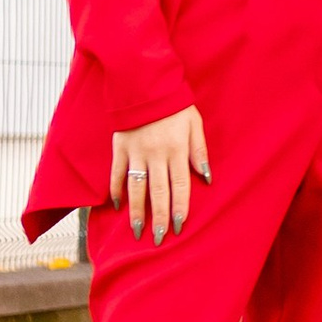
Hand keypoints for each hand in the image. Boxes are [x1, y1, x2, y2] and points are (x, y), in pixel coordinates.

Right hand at [110, 105, 211, 238]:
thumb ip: (199, 151)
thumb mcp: (194, 123)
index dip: (180, 208)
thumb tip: (206, 178)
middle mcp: (155, 154)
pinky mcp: (119, 147)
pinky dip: (115, 189)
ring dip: (136, 211)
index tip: (180, 227)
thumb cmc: (175, 105)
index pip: (180, 186)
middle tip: (159, 239)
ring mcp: (135, 152)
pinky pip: (116, 173)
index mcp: (176, 149)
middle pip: (158, 192)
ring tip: (137, 230)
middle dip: (159, 217)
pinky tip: (118, 205)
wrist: (144, 83)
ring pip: (136, 187)